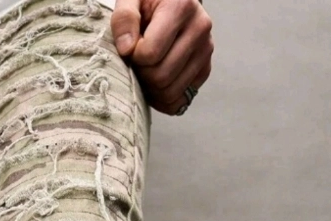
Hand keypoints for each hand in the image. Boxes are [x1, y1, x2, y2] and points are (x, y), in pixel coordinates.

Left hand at [110, 0, 213, 115]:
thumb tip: (127, 49)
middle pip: (161, 77)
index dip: (134, 56)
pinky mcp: (205, 69)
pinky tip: (154, 84)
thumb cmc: (148, 0)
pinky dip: (163, 99)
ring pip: (170, 92)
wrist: (171, 2)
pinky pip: (180, 101)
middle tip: (136, 61)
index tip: (131, 47)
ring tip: (145, 69)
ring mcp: (205, 51)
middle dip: (142, 74)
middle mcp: (200, 28)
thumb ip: (124, 17)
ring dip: (151, 89)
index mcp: (182, 7)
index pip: (150, 54)